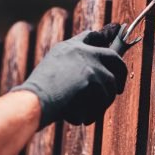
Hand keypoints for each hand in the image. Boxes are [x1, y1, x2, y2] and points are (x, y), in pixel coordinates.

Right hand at [12, 23, 126, 126]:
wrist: (33, 101)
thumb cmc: (37, 96)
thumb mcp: (52, 74)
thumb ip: (70, 70)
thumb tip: (91, 81)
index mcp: (67, 48)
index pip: (90, 36)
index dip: (104, 38)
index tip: (114, 37)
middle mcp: (80, 50)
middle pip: (113, 56)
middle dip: (121, 72)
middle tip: (119, 88)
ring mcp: (88, 62)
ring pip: (111, 83)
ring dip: (104, 101)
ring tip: (90, 113)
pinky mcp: (93, 77)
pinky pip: (105, 98)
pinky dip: (96, 112)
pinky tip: (83, 117)